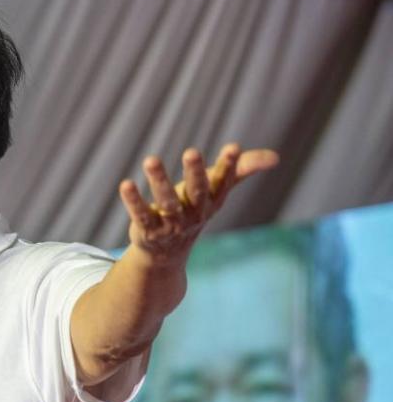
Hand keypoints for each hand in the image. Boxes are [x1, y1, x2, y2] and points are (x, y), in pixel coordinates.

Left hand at [118, 143, 278, 264]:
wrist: (166, 254)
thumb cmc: (193, 210)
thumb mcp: (216, 190)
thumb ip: (241, 170)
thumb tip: (276, 157)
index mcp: (211, 202)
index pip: (222, 182)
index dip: (228, 166)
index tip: (232, 148)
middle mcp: (194, 214)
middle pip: (196, 192)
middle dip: (195, 173)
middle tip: (193, 151)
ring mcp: (171, 225)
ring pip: (166, 202)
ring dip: (159, 181)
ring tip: (150, 160)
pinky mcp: (148, 230)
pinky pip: (141, 215)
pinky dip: (134, 201)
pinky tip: (126, 185)